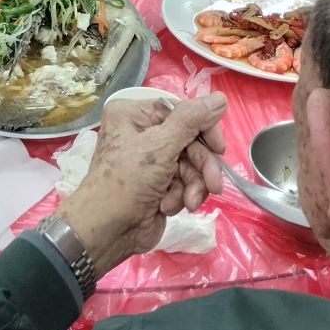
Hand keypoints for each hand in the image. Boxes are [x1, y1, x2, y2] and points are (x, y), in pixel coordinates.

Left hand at [57, 94, 227, 277]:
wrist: (108, 231)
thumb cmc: (128, 182)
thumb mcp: (160, 146)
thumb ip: (192, 121)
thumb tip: (221, 99)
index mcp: (134, 114)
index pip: (181, 112)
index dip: (204, 130)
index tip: (219, 148)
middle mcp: (142, 133)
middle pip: (190, 140)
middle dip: (202, 166)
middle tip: (214, 184)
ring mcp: (151, 160)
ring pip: (191, 165)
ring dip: (193, 185)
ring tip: (188, 202)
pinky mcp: (159, 184)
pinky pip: (184, 183)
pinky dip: (182, 196)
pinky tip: (168, 206)